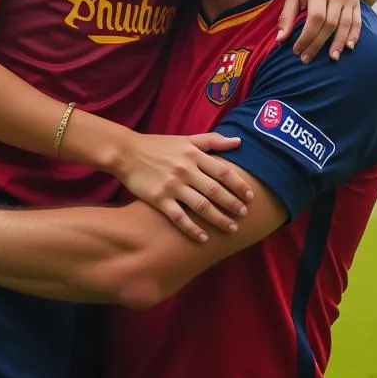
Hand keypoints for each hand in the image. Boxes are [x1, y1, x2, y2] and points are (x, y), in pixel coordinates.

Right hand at [116, 132, 251, 242]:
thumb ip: (212, 140)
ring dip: (219, 219)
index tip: (251, 196)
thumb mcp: (185, 139)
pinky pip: (179, 218)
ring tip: (231, 228)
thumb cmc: (158, 145)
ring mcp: (172, 186)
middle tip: (244, 215)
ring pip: (201, 206)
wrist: (126, 153)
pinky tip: (204, 238)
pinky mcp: (159, 199)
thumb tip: (239, 141)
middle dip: (233, 204)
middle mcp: (185, 170)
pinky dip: (193, 229)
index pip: (223, 172)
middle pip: (215, 191)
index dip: (239, 185)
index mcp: (193, 154)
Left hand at [277, 0, 361, 63]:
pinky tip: (349, 47)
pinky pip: (357, 21)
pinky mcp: (357, 2)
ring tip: (331, 58)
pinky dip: (354, 35)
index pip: (315, 18)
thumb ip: (287, 15)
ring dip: (338, 43)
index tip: (297, 50)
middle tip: (307, 59)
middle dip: (318, 44)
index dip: (306, 37)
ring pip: (345, 25)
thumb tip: (280, 39)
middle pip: (329, 24)